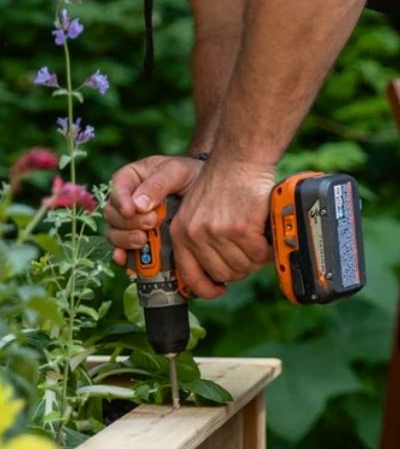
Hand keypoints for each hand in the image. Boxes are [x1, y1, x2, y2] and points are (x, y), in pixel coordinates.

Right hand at [103, 155, 204, 265]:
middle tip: (152, 222)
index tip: (131, 210)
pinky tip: (125, 258)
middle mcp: (123, 201)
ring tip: (143, 240)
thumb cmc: (188, 177)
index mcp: (130, 178)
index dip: (120, 201)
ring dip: (125, 239)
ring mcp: (126, 223)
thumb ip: (158, 184)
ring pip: (112, 233)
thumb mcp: (177, 172)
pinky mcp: (131, 241)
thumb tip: (138, 206)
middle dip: (128, 222)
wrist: (204, 197)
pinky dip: (120, 256)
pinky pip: (119, 250)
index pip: (116, 188)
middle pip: (111, 214)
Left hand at [168, 159, 274, 298]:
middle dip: (239, 271)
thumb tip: (213, 270)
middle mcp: (195, 236)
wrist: (239, 158)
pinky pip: (257, 254)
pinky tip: (268, 240)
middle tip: (249, 259)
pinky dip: (266, 251)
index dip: (206, 289)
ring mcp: (217, 232)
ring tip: (260, 247)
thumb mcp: (195, 211)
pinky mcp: (240, 228)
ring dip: (255, 261)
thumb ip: (198, 238)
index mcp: (181, 233)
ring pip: (240, 266)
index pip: (190, 276)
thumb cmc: (222, 183)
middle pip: (221, 273)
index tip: (218, 291)